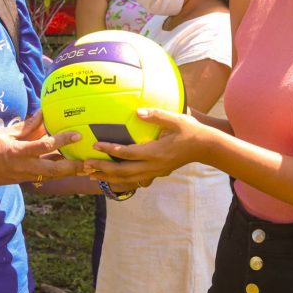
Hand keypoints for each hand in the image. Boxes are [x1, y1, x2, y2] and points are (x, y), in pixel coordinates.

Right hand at [0, 111, 85, 186]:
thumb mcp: (4, 132)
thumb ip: (26, 126)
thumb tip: (42, 114)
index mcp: (17, 152)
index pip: (44, 146)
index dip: (62, 140)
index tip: (76, 134)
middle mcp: (22, 167)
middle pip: (54, 170)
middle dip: (73, 167)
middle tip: (89, 163)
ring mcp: (21, 177)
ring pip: (50, 176)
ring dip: (66, 172)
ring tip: (82, 166)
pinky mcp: (20, 181)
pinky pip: (40, 176)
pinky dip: (53, 172)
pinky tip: (63, 167)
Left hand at [83, 108, 206, 190]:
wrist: (206, 147)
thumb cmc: (191, 130)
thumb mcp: (176, 119)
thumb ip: (157, 116)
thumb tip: (137, 112)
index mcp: (156, 152)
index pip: (128, 153)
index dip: (110, 150)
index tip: (95, 145)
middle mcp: (154, 165)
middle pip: (123, 171)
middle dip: (103, 169)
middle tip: (85, 165)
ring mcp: (156, 172)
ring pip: (128, 179)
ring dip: (108, 178)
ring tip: (91, 175)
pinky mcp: (157, 173)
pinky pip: (135, 180)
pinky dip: (120, 180)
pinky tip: (110, 178)